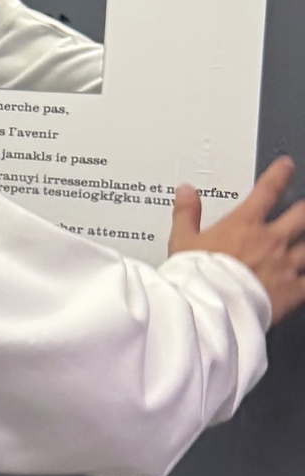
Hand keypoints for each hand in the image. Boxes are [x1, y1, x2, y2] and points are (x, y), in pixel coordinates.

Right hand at [170, 156, 304, 325]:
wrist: (209, 309)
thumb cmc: (195, 278)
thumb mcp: (182, 241)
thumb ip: (186, 213)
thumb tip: (186, 192)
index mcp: (244, 225)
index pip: (267, 190)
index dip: (279, 174)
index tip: (286, 166)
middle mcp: (270, 241)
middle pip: (301, 215)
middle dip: (304, 210)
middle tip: (303, 209)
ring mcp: (285, 265)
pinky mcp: (292, 291)